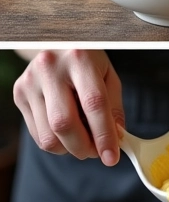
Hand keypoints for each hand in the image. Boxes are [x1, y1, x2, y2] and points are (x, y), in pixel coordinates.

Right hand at [13, 50, 123, 164]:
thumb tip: (116, 140)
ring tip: (85, 143)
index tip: (113, 157)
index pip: (94, 104)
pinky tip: (68, 134)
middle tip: (98, 153)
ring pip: (48, 134)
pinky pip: (37, 134)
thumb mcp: (109, 76)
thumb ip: (114, 108)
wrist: (56, 44)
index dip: (104, 135)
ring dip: (70, 149)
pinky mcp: (19, 94)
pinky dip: (57, 143)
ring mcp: (30, 82)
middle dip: (84, 147)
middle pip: (64, 123)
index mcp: (80, 60)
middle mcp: (50, 69)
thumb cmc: (88, 62)